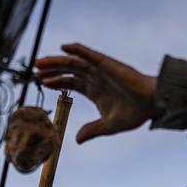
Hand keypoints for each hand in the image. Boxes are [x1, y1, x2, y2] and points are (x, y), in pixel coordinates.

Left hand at [35, 43, 162, 143]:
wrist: (152, 103)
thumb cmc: (135, 113)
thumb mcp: (108, 125)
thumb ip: (92, 130)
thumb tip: (76, 140)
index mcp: (95, 91)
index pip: (71, 83)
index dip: (57, 82)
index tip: (43, 83)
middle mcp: (96, 78)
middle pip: (68, 70)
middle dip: (52, 70)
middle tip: (35, 70)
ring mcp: (100, 69)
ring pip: (73, 62)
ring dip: (56, 61)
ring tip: (40, 62)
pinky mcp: (106, 64)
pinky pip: (88, 54)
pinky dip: (76, 49)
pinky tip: (63, 47)